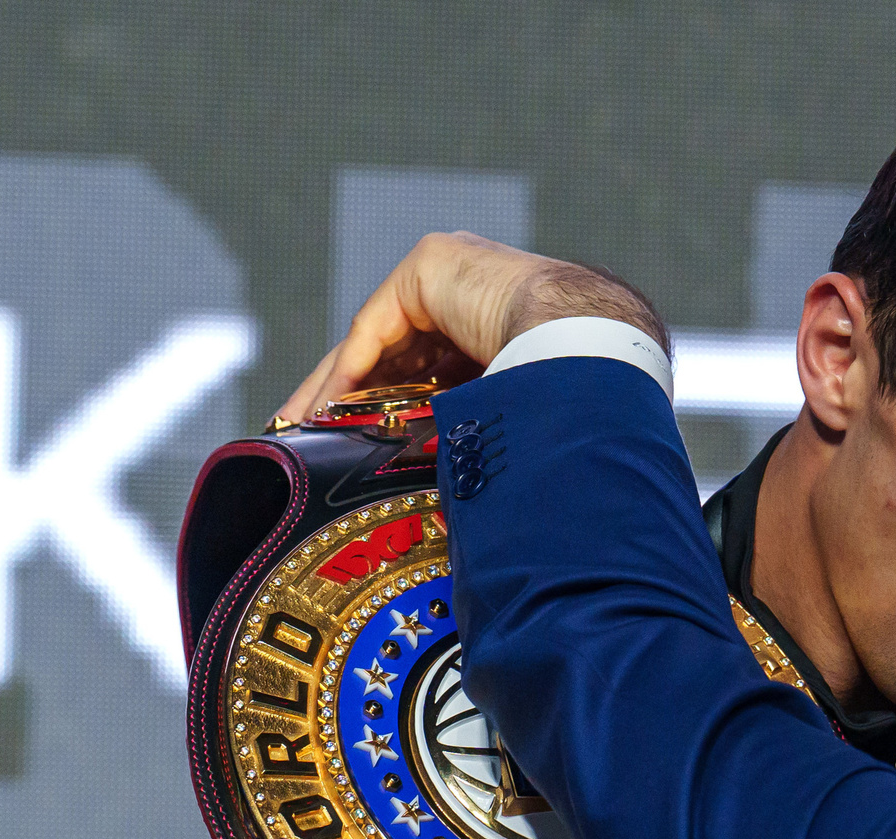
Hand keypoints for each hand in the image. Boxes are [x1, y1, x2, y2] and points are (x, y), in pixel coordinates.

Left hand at [280, 232, 669, 422]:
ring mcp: (451, 272)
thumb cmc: (575, 397)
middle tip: (315, 442)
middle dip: (353, 400)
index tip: (358, 447)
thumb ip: (485, 435)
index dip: (391, 407)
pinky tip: (326, 412)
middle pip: (395, 353)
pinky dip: (350, 373)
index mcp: (499, 325)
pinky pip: (376, 329)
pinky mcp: (429, 266)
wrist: (589, 347)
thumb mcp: (516, 419)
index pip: (431, 366)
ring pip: (377, 342)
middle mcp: (472, 291)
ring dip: (339, 390)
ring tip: (305, 433)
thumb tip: (485, 516)